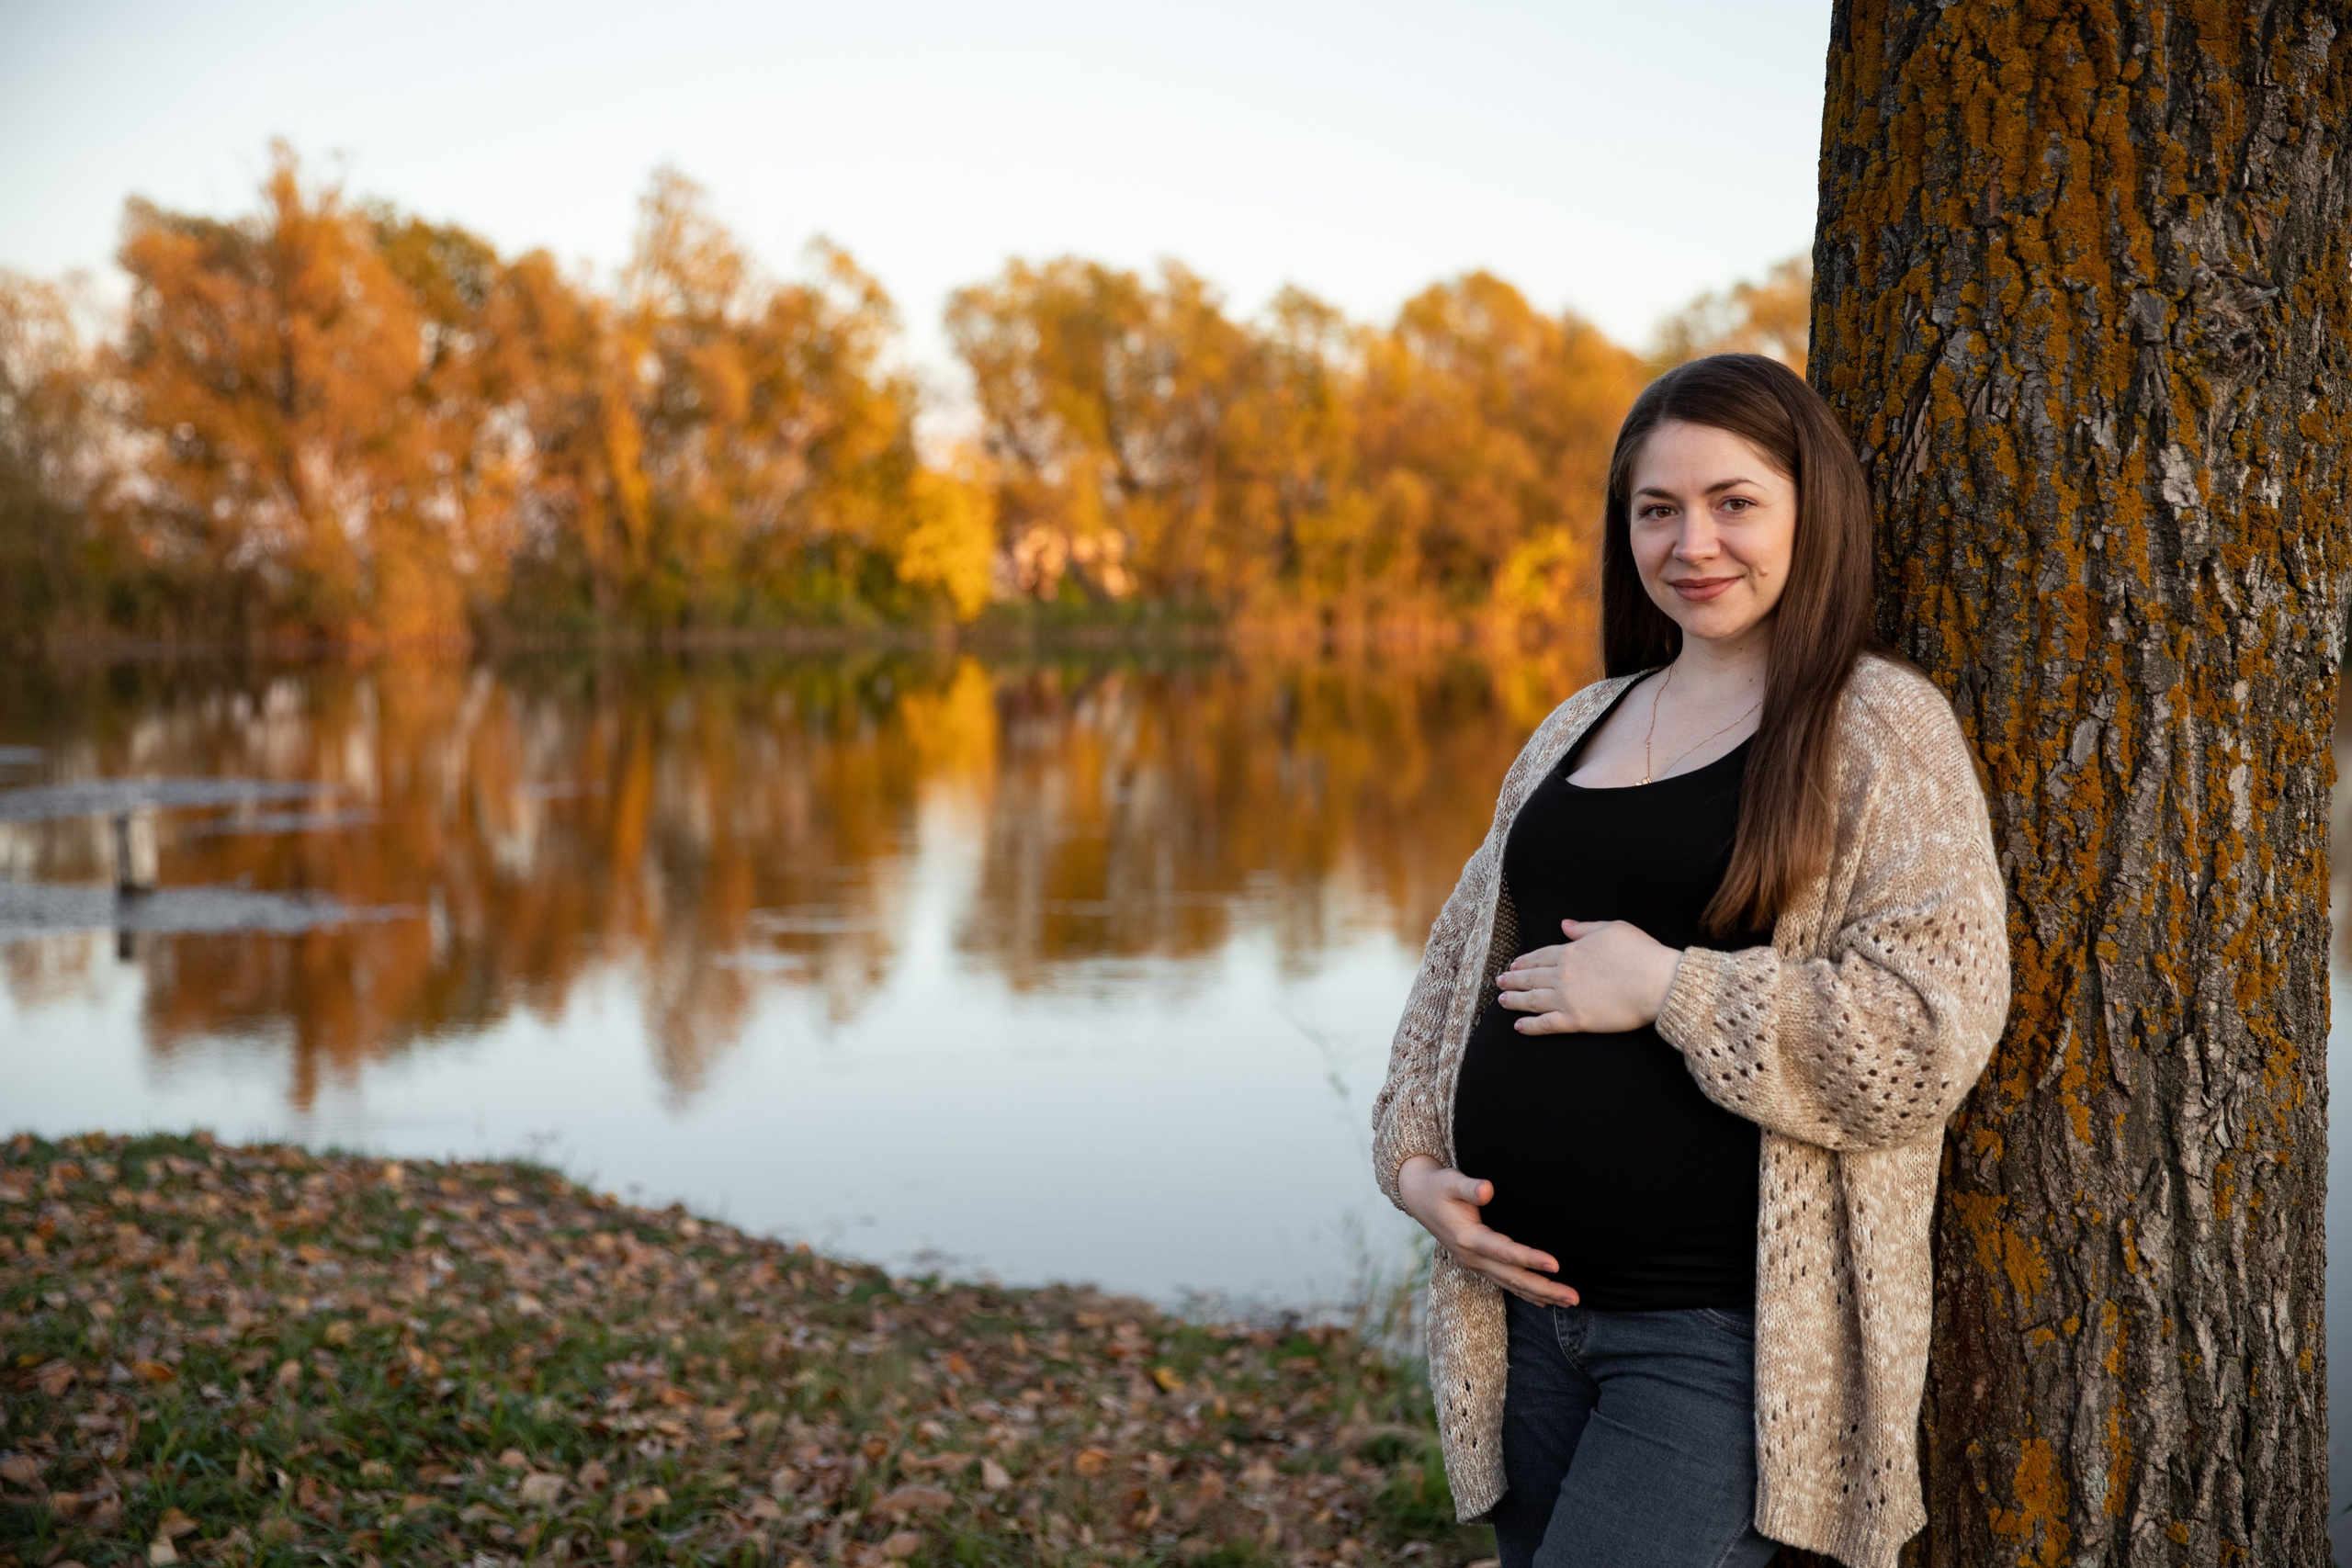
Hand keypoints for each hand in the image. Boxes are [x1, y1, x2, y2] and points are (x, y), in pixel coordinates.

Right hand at [1396, 1155, 1578, 1306]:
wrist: (1418, 1197)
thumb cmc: (1438, 1186)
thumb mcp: (1450, 1181)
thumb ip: (1469, 1187)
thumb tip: (1488, 1190)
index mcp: (1468, 1239)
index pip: (1505, 1252)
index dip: (1530, 1259)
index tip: (1556, 1264)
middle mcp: (1472, 1257)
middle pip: (1514, 1278)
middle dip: (1545, 1289)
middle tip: (1573, 1298)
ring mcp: (1475, 1264)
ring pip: (1512, 1285)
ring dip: (1541, 1295)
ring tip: (1569, 1302)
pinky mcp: (1478, 1264)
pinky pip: (1506, 1283)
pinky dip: (1525, 1294)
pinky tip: (1544, 1302)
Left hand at [1496, 918, 1682, 1034]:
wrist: (1655, 981)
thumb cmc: (1639, 952)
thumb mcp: (1611, 928)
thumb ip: (1584, 928)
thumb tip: (1565, 925)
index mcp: (1570, 952)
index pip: (1540, 956)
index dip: (1525, 961)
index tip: (1513, 965)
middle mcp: (1562, 975)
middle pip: (1531, 977)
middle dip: (1513, 979)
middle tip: (1500, 982)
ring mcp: (1566, 998)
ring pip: (1532, 1000)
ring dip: (1514, 1000)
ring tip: (1502, 1000)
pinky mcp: (1575, 1020)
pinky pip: (1546, 1024)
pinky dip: (1530, 1026)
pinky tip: (1519, 1027)